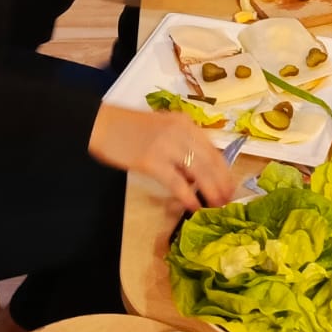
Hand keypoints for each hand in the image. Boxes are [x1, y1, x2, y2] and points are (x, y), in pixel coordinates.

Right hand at [88, 106, 234, 211]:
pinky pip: (177, 183)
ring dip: (210, 192)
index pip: (213, 149)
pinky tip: (194, 208)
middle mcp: (181, 132)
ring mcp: (167, 145)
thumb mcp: (162, 128)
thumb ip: (181, 143)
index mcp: (185, 123)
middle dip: (221, 184)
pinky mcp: (152, 161)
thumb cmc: (127, 128)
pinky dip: (188, 197)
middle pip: (210, 161)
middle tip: (227, 201)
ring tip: (216, 207)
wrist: (100, 124)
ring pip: (199, 172)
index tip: (230, 186)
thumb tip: (197, 172)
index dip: (224, 170)